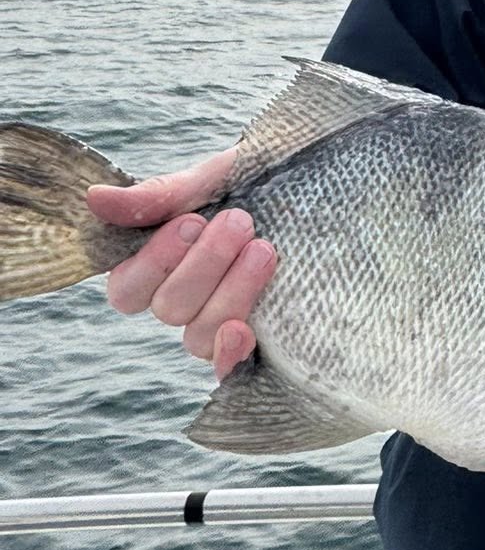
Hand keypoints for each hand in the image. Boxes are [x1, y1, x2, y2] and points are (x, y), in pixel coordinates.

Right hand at [85, 150, 264, 379]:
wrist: (324, 191)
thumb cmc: (260, 182)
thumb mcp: (213, 180)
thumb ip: (159, 196)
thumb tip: (95, 198)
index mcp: (160, 266)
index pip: (128, 289)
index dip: (154, 261)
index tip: (192, 221)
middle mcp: (183, 302)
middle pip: (170, 308)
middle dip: (205, 264)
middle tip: (240, 221)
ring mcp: (219, 324)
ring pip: (198, 335)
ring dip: (230, 292)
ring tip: (263, 250)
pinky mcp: (258, 342)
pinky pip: (227, 370)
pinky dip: (229, 357)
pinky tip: (243, 331)